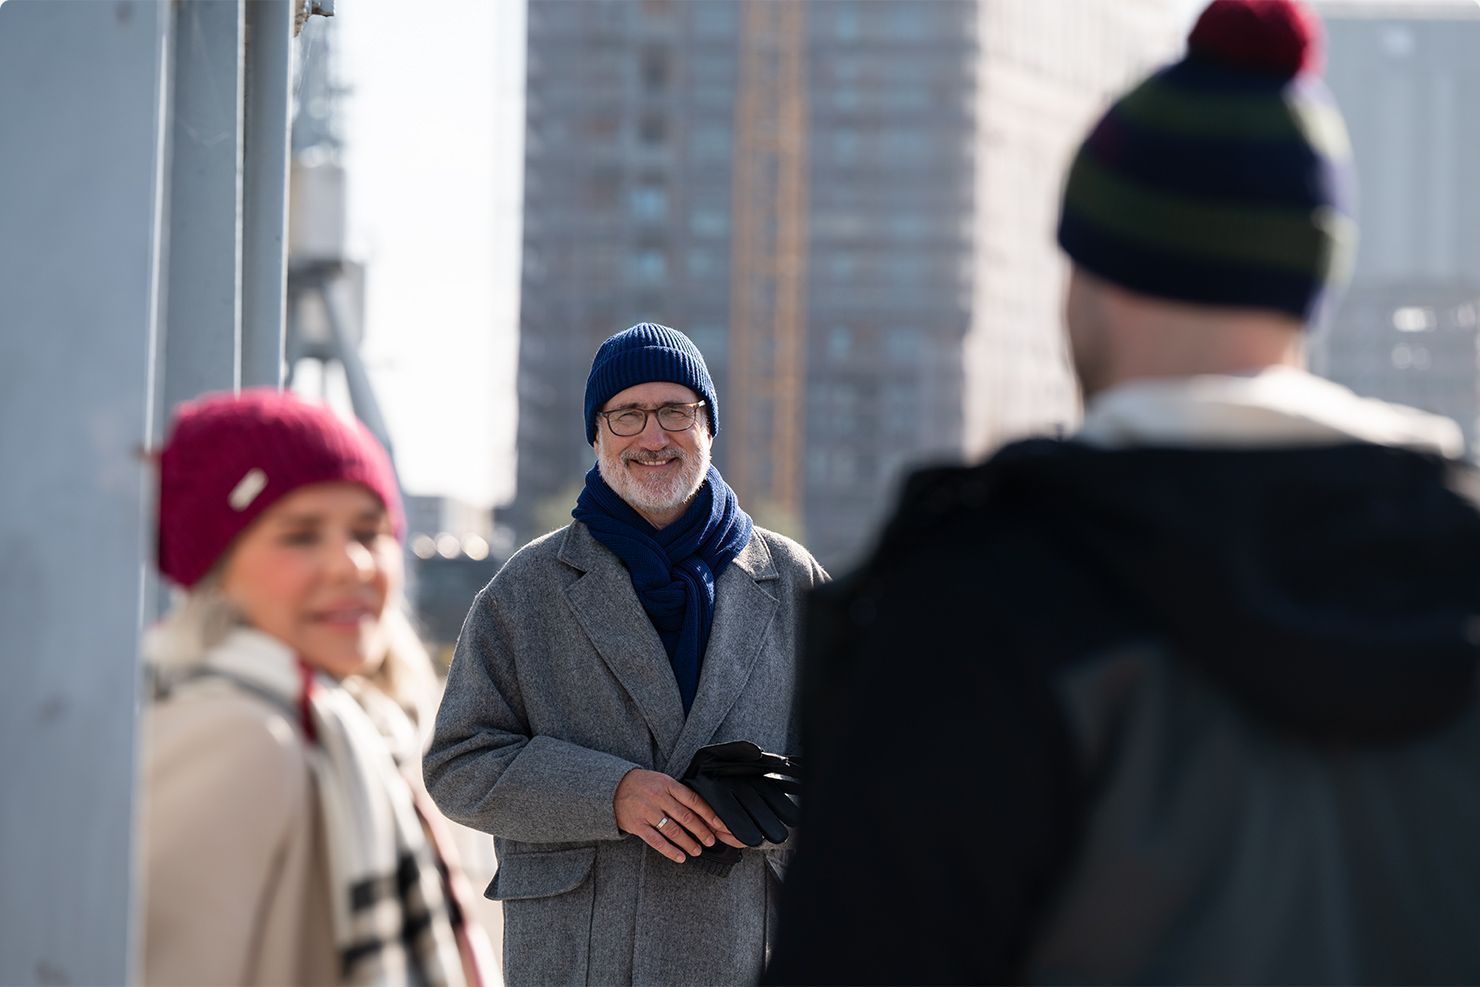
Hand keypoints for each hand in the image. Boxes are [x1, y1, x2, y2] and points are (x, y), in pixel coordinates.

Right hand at [613, 768, 745, 862]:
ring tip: (697, 850)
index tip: (719, 825)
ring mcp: (647, 812)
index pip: (693, 800)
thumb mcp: (662, 781)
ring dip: (688, 843)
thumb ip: (679, 794)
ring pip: (672, 831)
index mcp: (668, 785)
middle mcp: (659, 798)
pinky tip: (680, 857)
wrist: (614, 787)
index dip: (709, 814)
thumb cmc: (643, 785)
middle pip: (685, 817)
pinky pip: (656, 841)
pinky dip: (670, 850)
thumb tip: (702, 811)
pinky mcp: (637, 825)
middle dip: (701, 831)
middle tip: (711, 841)